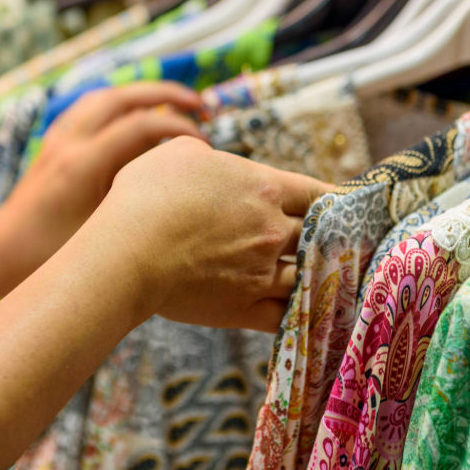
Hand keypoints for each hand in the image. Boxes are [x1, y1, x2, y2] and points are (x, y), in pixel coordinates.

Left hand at [0, 82, 205, 292]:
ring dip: (141, 94)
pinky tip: (132, 115)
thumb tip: (177, 191)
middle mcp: (69, 143)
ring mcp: (57, 140)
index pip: (141, 125)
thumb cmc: (48, 255)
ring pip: (103, 97)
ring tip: (172, 103)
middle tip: (200, 105)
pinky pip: (88, 108)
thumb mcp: (101, 235)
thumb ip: (135, 207)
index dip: (179, 128)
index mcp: (83, 164)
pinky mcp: (52, 145)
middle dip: (167, 94)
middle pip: (123, 97)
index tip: (203, 146)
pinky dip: (117, 103)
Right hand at [96, 137, 332, 331]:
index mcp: (265, 188)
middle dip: (327, 239)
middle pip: (319, 236)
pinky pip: (286, 316)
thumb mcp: (180, 153)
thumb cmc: (146, 195)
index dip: (334, 200)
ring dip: (314, 276)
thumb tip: (216, 163)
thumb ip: (211, 156)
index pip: (318, 193)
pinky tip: (302, 312)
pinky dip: (298, 313)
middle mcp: (272, 231)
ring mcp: (261, 273)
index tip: (344, 206)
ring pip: (308, 276)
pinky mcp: (244, 309)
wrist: (125, 253)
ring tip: (322, 277)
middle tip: (337, 244)